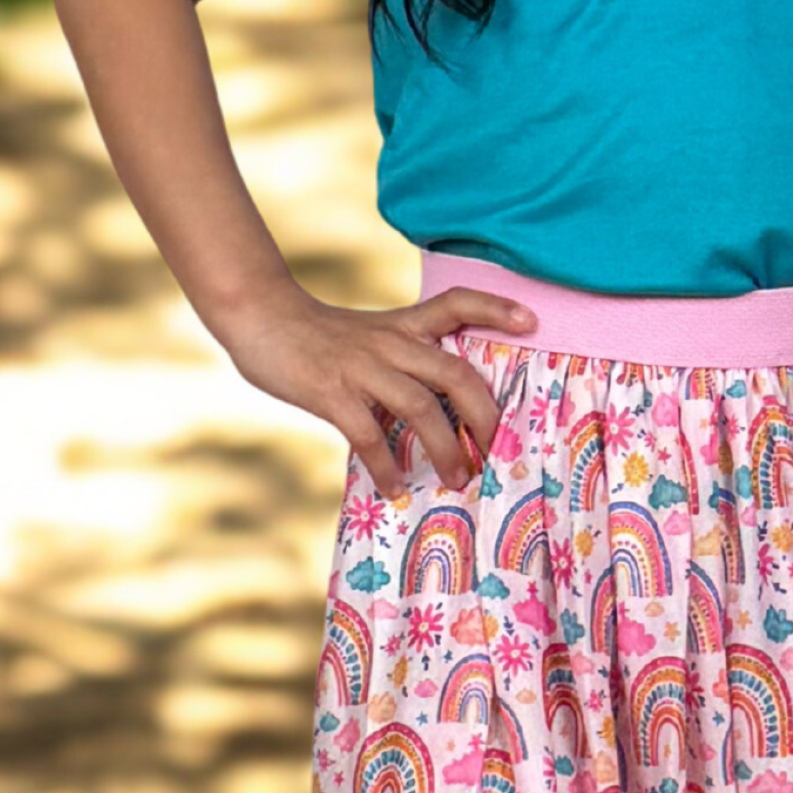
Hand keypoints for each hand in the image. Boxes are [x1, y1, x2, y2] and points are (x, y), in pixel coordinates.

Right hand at [225, 282, 539, 489]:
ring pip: (421, 408)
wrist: (261, 318)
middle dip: (484, 418)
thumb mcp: (369, 335)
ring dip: (445, 449)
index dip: (496, 309)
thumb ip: (402, 360)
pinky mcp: (332, 392)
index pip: (457, 304)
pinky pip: (368, 435)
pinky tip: (394, 488)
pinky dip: (386, 466)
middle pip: (455, 375)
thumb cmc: (318, 336)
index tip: (531, 321)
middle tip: (496, 451)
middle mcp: (390, 343)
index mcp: (403, 325)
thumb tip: (437, 411)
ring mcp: (362, 368)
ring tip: (457, 479)